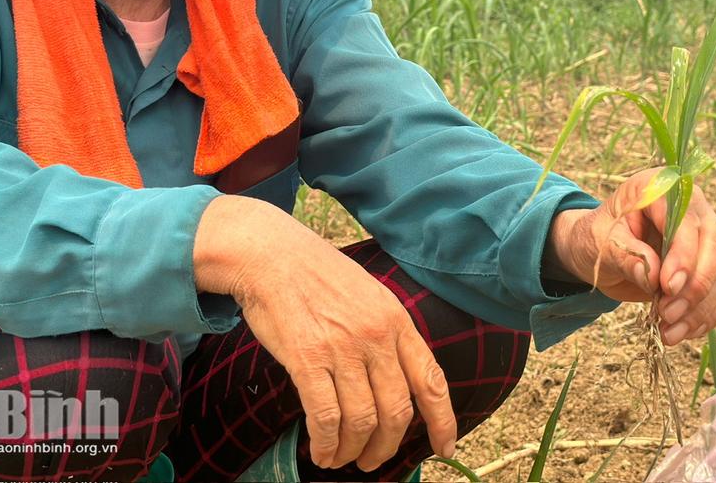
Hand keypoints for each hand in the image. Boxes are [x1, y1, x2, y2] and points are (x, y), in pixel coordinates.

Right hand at [208, 200, 457, 471]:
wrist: (272, 255)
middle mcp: (376, 336)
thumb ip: (387, 335)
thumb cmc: (317, 277)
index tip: (443, 449)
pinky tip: (321, 451)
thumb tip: (397, 383)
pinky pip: (325, 417)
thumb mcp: (369, 296)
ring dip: (353, 451)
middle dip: (386, 447)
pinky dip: (325, 443)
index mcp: (396, 321)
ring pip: (362, 421)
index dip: (442, 422)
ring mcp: (342, 348)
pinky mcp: (308, 359)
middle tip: (372, 460)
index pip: (431, 381)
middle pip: (397, 411)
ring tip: (341, 458)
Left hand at [544, 168, 715, 345]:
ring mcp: (706, 236)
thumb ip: (625, 255)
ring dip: (700, 309)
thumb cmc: (597, 237)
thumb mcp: (600, 242)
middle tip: (667, 313)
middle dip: (696, 286)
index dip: (683, 255)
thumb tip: (652, 277)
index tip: (668, 287)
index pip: (686, 220)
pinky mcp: (710, 265)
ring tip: (669, 332)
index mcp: (661, 187)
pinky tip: (680, 333)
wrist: (598, 249)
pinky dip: (704, 316)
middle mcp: (692, 207)